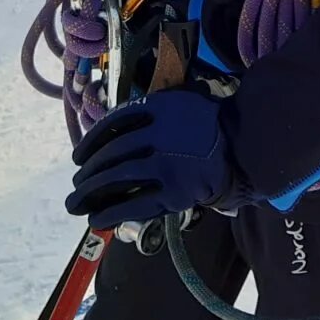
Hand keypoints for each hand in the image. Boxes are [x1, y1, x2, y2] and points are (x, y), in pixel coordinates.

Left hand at [67, 89, 242, 225]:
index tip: (77, 157)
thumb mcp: (179, 101)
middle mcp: (157, 136)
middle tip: (74, 185)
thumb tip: (115, 128)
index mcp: (157, 109)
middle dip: (87, 173)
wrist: (244, 145)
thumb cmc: (209, 122)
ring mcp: (166, 166)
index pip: (112, 124)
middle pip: (111, 155)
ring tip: (76, 203)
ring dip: (91, 193)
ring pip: (117, 180)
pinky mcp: (175, 193)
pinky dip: (112, 212)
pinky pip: (136, 204)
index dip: (90, 142)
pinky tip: (97, 219)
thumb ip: (150, 110)